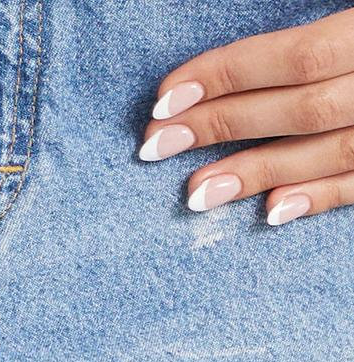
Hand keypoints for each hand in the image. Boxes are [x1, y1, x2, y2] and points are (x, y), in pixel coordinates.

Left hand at [139, 8, 353, 225]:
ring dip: (256, 172)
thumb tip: (235, 63)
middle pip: (298, 109)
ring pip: (325, 153)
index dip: (228, 75)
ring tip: (196, 192)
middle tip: (157, 144)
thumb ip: (312, 37)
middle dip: (222, 125)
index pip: (296, 57)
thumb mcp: (351, 18)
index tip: (166, 97)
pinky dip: (316, 198)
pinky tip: (270, 211)